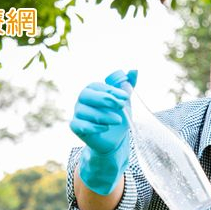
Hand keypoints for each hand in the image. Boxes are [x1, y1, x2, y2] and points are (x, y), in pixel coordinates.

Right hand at [70, 69, 136, 194]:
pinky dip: (93, 127)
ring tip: (118, 120)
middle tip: (121, 106)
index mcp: (92, 91)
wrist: (115, 139)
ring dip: (103, 116)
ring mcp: (77, 113)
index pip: (96, 86)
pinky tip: (106, 128)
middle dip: (104, 99)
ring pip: (84, 111)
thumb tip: (134, 70)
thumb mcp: (126, 102)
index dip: (110, 90)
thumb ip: (129, 86)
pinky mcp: (76, 127)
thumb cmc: (118, 117)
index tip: (126, 97)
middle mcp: (82, 100)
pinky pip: (79, 125)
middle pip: (85, 94)